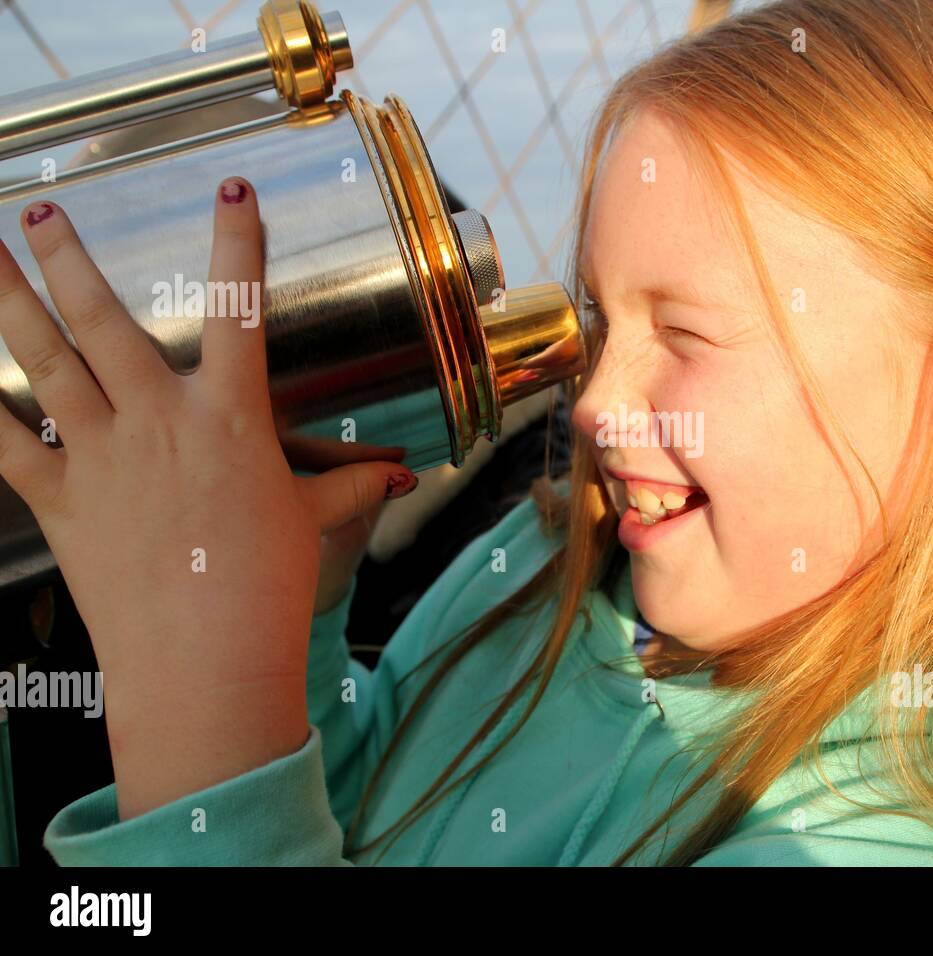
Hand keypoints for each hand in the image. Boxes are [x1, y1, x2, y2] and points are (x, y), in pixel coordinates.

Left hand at [0, 181, 416, 818]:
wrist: (205, 658)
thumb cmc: (267, 588)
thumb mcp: (313, 524)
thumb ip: (348, 486)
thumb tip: (396, 475)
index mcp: (230, 419)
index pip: (239, 310)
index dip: (237, 242)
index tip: (231, 187)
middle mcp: (159, 422)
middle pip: (107, 321)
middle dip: (71, 258)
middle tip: (44, 210)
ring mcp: (103, 457)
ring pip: (45, 363)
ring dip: (12, 304)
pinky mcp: (62, 502)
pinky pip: (12, 445)